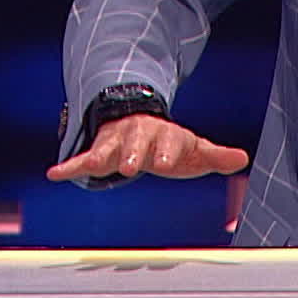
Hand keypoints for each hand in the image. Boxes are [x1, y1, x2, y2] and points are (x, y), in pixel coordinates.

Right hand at [45, 114, 249, 181]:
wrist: (143, 123)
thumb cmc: (171, 144)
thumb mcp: (194, 149)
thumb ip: (215, 155)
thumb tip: (242, 159)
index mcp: (167, 135)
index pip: (170, 140)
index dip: (168, 150)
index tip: (167, 162)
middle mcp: (141, 135)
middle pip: (137, 142)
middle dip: (133, 152)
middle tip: (129, 166)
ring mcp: (118, 141)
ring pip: (108, 147)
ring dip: (100, 156)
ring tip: (89, 167)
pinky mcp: (99, 151)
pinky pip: (82, 159)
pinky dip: (68, 166)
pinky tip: (54, 174)